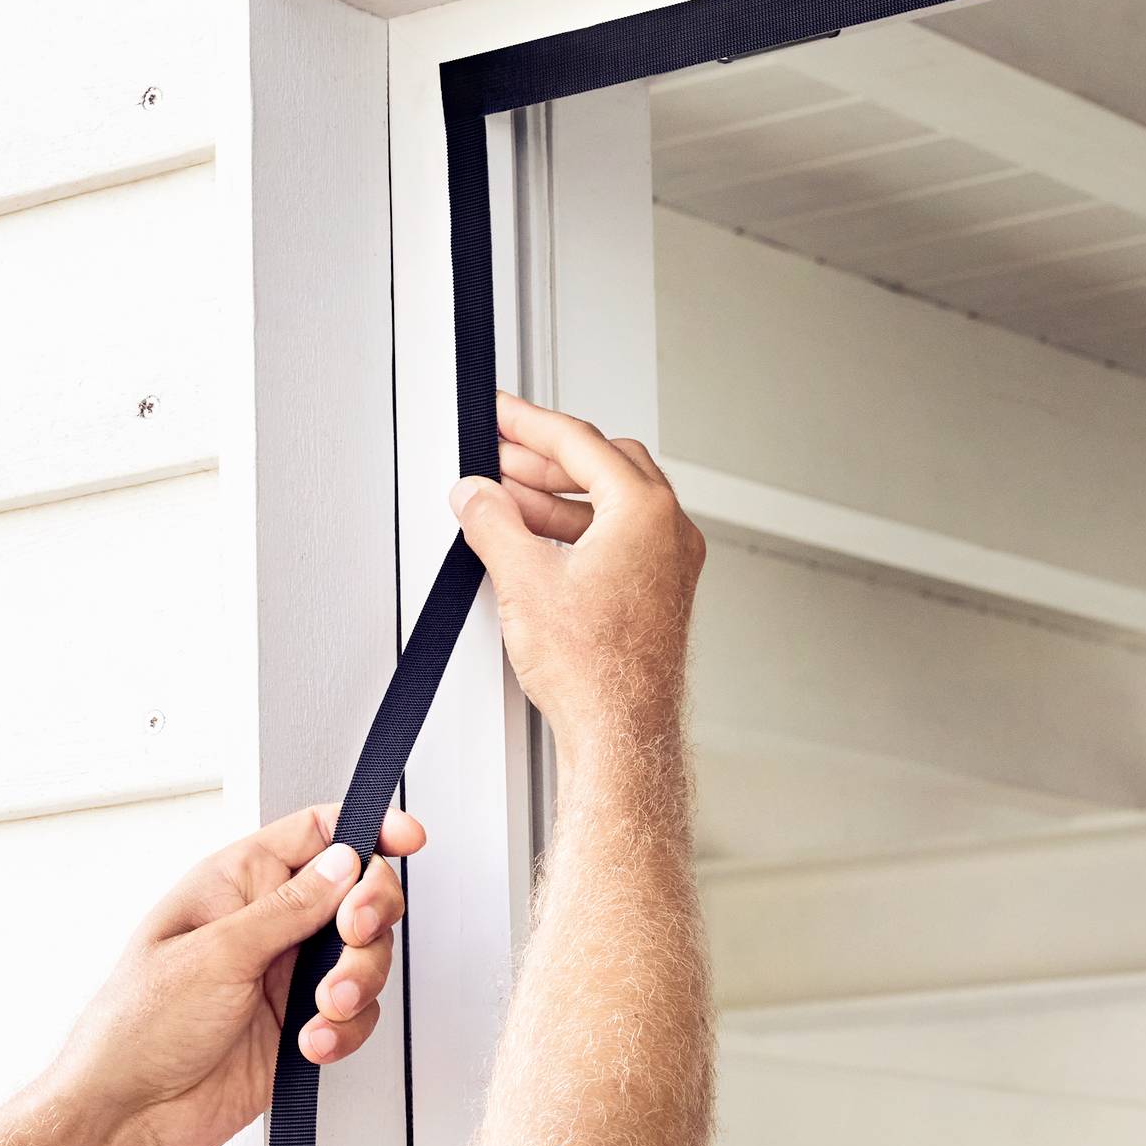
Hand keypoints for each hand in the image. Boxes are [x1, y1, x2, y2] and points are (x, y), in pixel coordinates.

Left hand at [52, 803, 424, 1145]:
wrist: (130, 1115)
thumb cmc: (137, 1027)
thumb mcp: (215, 954)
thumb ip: (288, 907)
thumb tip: (343, 864)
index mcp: (236, 883)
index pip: (315, 834)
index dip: (366, 828)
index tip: (407, 838)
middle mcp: (267, 923)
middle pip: (356, 893)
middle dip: (369, 915)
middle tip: (352, 937)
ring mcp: (286, 975)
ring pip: (365, 957)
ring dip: (358, 981)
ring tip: (326, 1007)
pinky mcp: (300, 1024)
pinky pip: (355, 1015)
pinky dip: (345, 1030)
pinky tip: (311, 1043)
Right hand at [450, 392, 705, 757]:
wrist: (621, 734)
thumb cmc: (596, 672)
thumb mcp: (524, 580)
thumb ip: (493, 522)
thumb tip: (476, 494)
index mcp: (646, 511)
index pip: (580, 441)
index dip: (528, 423)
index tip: (500, 412)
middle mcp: (669, 530)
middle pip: (602, 463)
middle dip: (544, 457)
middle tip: (498, 452)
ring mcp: (668, 562)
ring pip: (610, 501)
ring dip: (556, 494)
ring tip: (503, 498)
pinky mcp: (657, 591)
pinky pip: (616, 537)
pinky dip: (575, 528)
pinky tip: (533, 540)